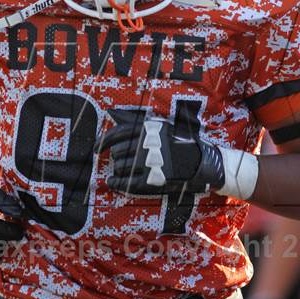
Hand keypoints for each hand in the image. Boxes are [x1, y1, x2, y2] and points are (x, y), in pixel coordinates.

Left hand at [94, 109, 224, 194]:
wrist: (203, 162)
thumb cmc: (183, 143)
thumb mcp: (164, 126)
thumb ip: (141, 124)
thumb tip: (114, 116)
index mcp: (150, 128)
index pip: (119, 133)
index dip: (103, 142)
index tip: (96, 148)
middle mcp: (149, 144)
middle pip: (119, 152)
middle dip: (115, 158)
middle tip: (117, 162)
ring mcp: (152, 162)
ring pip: (122, 167)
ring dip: (116, 171)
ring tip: (114, 174)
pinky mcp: (155, 179)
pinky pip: (129, 182)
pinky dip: (118, 183)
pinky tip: (113, 182)